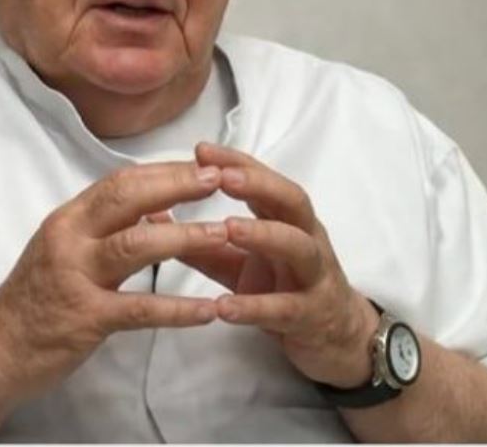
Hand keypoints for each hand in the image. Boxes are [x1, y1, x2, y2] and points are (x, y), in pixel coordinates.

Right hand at [0, 161, 228, 402]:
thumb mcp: (64, 250)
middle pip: (128, 199)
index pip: (119, 182)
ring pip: (136, 245)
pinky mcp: (86, 318)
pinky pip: (141, 310)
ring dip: (185, 237)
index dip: (163, 170)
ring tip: (224, 234)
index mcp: (68, 219)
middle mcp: (69, 239)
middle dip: (177, 186)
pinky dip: (178, 310)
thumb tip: (157, 209)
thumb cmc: (34, 298)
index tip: (202, 165)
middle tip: (220, 181)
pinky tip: (210, 310)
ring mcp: (76, 277)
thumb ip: (105, 228)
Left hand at [168, 143, 379, 387]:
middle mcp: (306, 238)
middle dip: (258, 184)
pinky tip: (224, 305)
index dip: (237, 162)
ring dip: (263, 234)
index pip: (264, 180)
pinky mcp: (311, 316)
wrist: (334, 337)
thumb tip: (152, 215)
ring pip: (298, 247)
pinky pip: (285, 309)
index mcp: (286, 219)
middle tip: (221, 176)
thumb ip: (199, 239)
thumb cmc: (282, 286)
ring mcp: (314, 276)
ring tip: (226, 228)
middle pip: (291, 201)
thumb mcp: (236, 260)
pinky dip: (255, 306)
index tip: (201, 149)